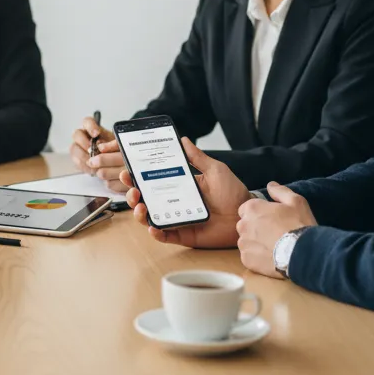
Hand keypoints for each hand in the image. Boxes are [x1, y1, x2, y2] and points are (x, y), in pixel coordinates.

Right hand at [69, 116, 126, 191]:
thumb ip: (109, 142)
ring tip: (94, 162)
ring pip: (74, 149)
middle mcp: (82, 136)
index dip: (90, 126)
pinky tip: (93, 170)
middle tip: (92, 150)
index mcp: (92, 128)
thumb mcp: (115, 144)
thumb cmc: (113, 149)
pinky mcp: (77, 159)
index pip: (87, 122)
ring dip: (83, 156)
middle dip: (84, 142)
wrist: (112, 161)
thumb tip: (102, 143)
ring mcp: (78, 147)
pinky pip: (76, 162)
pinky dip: (85, 166)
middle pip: (77, 134)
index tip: (96, 133)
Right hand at [121, 137, 249, 248]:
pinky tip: (153, 227)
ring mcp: (177, 219)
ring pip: (150, 218)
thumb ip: (197, 157)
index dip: (137, 176)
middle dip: (133, 195)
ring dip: (140, 213)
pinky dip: (156, 232)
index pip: (152, 180)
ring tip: (140, 206)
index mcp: (179, 186)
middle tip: (132, 189)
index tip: (128, 170)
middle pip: (146, 199)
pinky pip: (165, 235)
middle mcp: (174, 202)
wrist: (245, 215)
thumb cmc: (233, 193)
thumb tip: (183, 139)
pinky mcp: (183, 234)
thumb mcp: (215, 170)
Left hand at [236, 182, 317, 277]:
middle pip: (245, 225)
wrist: (303, 253)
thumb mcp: (295, 201)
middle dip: (255, 228)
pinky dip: (257, 257)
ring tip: (273, 246)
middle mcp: (242, 225)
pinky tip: (271, 257)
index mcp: (251, 209)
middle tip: (273, 233)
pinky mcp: (246, 260)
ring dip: (255, 242)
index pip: (247, 209)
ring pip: (246, 241)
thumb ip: (280, 191)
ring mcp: (243, 244)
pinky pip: (248, 256)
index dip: (259, 214)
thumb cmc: (299, 225)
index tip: (271, 219)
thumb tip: (270, 185)